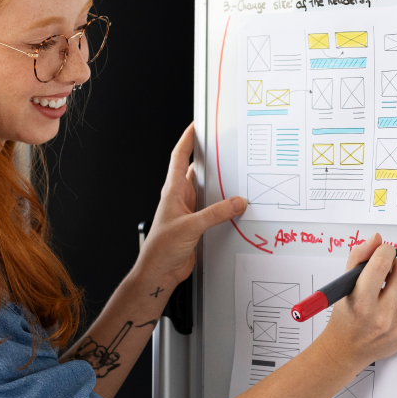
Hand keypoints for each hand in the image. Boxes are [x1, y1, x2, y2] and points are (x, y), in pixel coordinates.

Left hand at [135, 123, 245, 286]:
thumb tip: (237, 202)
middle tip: (223, 146)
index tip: (197, 125)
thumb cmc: (161, 249)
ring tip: (235, 173)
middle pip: (195, 170)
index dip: (188, 139)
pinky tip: (234, 205)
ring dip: (218, 184)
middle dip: (208, 158)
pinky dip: (223, 205)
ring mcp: (188, 211)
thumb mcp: (191, 226)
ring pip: (206, 190)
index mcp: (173, 191)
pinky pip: (212, 208)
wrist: (159, 272)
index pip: (179, 157)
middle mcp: (180, 198)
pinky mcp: (196, 225)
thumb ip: (216, 213)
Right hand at [318, 233, 396, 371]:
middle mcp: (380, 315)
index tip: (382, 254)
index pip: (381, 264)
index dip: (384, 251)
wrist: (346, 349)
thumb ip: (357, 258)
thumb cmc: (344, 315)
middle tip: (389, 271)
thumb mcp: (342, 286)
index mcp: (360, 300)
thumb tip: (377, 239)